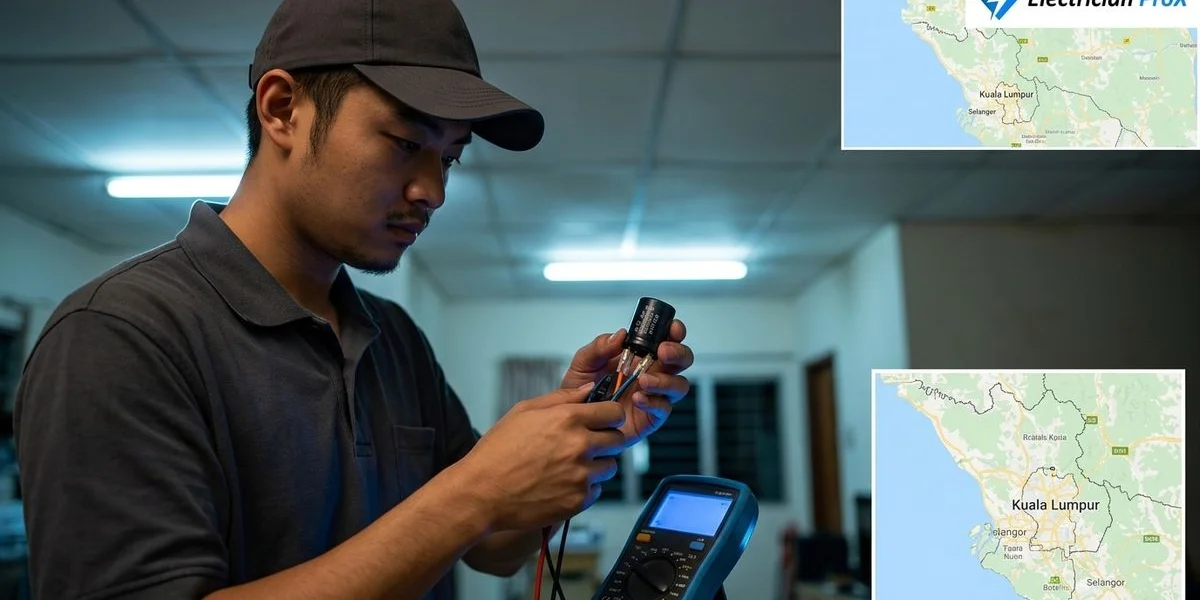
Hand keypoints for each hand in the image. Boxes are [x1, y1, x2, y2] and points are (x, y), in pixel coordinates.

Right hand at [459, 383, 625, 531]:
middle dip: (606, 439)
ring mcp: (581, 475)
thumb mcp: (523, 411)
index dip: (611, 415)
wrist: (481, 493)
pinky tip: (563, 483)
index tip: (605, 420)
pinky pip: (597, 490)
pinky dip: (585, 487)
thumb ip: (561, 398)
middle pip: (618, 440)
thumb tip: (588, 389)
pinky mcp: (579, 500)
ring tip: (569, 466)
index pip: (614, 412)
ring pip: (609, 466)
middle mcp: (580, 445)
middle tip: (586, 444)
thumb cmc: (497, 451)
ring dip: (596, 465)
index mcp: (568, 419)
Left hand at [561, 320, 694, 445]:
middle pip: (682, 360)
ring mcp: (654, 395)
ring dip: (666, 381)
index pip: (666, 339)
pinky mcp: (651, 417)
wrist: (574, 420)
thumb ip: (599, 347)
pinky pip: (664, 408)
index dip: (674, 331)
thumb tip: (620, 335)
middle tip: (663, 352)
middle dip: (678, 353)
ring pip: (679, 385)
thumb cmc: (582, 390)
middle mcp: (653, 373)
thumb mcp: (584, 363)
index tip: (671, 329)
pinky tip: (638, 399)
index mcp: (640, 356)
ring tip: (643, 381)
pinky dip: (654, 402)